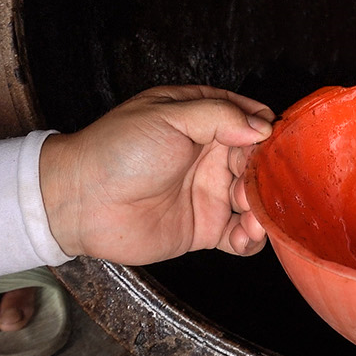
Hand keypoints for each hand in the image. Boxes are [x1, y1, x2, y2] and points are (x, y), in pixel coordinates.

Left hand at [38, 86, 274, 261]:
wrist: (80, 202)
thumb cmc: (116, 150)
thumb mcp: (168, 117)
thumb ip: (219, 116)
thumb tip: (262, 126)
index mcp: (203, 119)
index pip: (250, 120)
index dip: (267, 131)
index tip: (274, 143)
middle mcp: (211, 155)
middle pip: (259, 162)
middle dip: (266, 173)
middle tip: (254, 183)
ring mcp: (209, 193)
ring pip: (254, 200)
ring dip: (263, 207)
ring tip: (250, 215)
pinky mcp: (204, 229)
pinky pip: (240, 237)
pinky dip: (252, 238)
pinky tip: (244, 235)